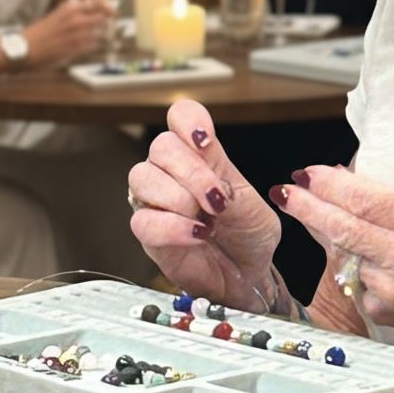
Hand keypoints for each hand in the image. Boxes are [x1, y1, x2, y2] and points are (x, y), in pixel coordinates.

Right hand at [23, 0, 113, 65]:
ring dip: (98, 35)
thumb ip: (70, 8)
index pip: (98, 3)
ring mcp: (79, 34)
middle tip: (107, 26)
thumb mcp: (56, 14)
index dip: (108, 7)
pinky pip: (94, 45)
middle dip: (106, 22)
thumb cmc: (39, 32)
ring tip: (89, 37)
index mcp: (70, 8)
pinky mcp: (78, 48)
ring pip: (100, 32)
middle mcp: (77, 19)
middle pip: (103, 18)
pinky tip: (83, 46)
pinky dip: (92, 45)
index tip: (112, 12)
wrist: (26, 48)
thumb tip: (83, 2)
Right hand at [128, 99, 281, 305]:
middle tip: (216, 198)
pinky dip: (172, 227)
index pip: (180, 117)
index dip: (188, 120)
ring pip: (142, 178)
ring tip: (207, 220)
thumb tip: (204, 154)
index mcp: (200, 156)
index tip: (205, 139)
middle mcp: (172, 173)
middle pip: (160, 146)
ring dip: (179, 197)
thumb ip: (226, 177)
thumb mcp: (251, 203)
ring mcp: (157, 202)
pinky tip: (197, 235)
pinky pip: (142, 220)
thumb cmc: (250, 235)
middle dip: (191, 171)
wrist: (250, 275)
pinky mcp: (148, 234)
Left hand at [270, 166, 393, 359]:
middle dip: (307, 205)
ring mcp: (393, 289)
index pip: (368, 199)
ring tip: (302, 208)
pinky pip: (351, 276)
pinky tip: (342, 246)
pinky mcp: (381, 311)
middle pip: (344, 226)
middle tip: (285, 191)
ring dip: (319, 228)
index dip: (331, 184)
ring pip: (341, 251)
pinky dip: (343, 258)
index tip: (309, 173)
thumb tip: (347, 180)